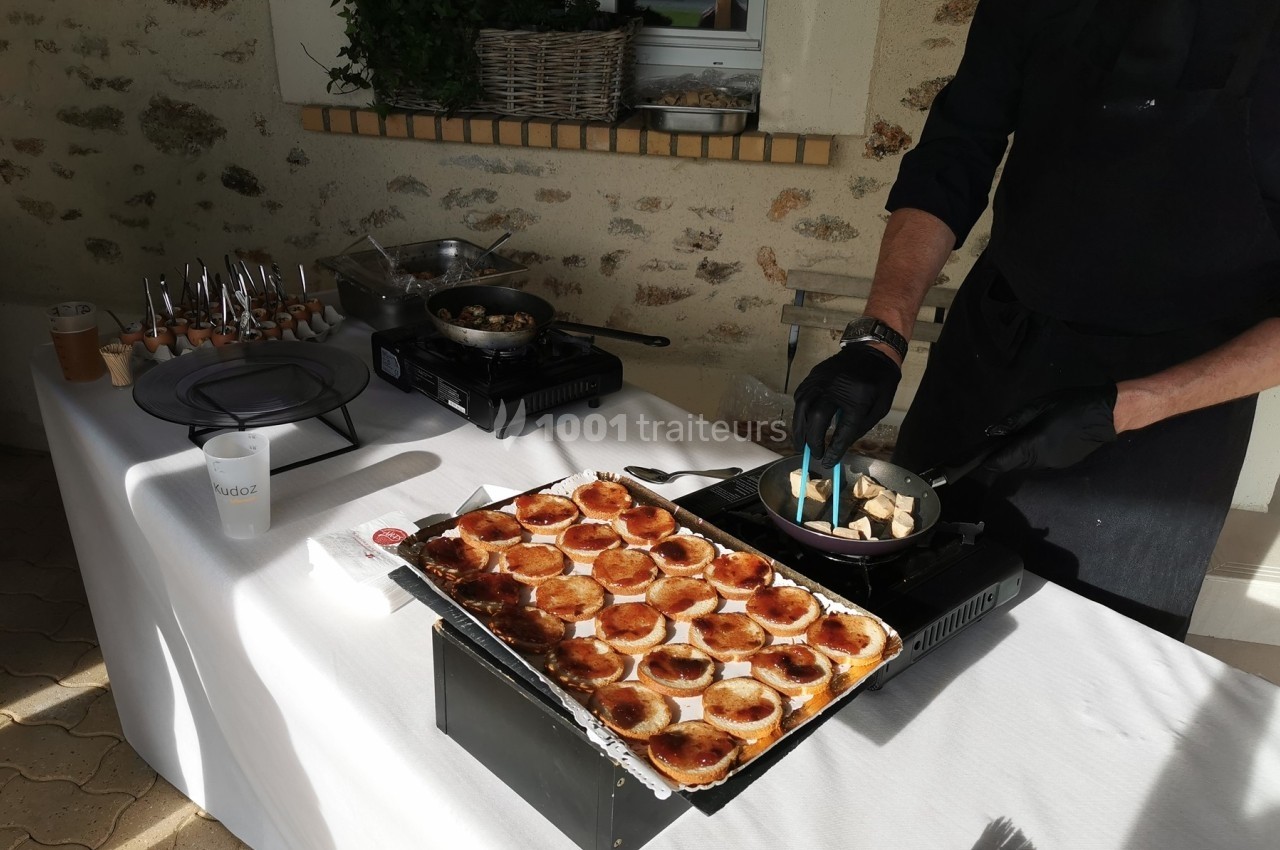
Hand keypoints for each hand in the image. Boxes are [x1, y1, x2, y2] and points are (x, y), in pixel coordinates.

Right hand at [792, 344, 900, 465]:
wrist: (873, 350)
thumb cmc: (880, 381)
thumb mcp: (880, 407)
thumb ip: (861, 426)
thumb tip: (840, 443)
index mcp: (858, 398)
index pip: (843, 430)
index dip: (834, 449)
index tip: (828, 462)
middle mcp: (836, 388)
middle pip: (816, 418)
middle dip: (812, 440)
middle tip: (813, 454)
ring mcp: (822, 379)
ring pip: (803, 406)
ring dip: (799, 428)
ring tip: (800, 444)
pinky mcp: (814, 375)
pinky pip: (801, 396)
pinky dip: (799, 412)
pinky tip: (801, 422)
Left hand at [982, 385, 1117, 473]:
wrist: (1107, 414)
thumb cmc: (1071, 405)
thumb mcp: (1039, 406)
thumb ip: (1014, 421)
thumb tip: (992, 433)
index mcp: (1034, 445)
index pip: (1001, 462)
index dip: (987, 460)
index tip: (978, 456)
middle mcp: (1042, 460)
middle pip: (1012, 464)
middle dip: (1003, 454)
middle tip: (1001, 438)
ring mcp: (1053, 464)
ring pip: (1025, 464)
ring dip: (1018, 453)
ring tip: (1022, 434)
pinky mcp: (1062, 464)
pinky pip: (1039, 462)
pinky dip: (1032, 453)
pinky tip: (1039, 437)